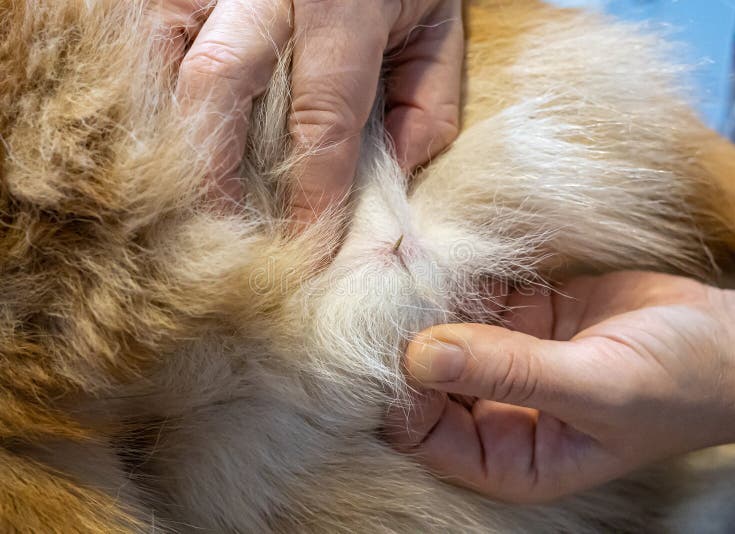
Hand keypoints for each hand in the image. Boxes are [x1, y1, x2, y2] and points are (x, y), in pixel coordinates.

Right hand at [151, 0, 463, 217]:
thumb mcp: (438, 32)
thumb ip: (425, 108)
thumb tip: (383, 185)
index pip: (322, 116)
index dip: (313, 193)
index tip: (310, 249)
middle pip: (218, 81)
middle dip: (216, 171)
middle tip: (230, 234)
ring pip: (161, 54)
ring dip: (168, 132)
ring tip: (185, 196)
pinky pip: (142, 36)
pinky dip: (147, 93)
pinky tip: (164, 140)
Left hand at [386, 272, 734, 502]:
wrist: (729, 340)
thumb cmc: (679, 386)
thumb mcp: (595, 387)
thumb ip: (510, 372)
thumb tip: (418, 356)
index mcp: (509, 458)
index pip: (423, 435)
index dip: (399, 394)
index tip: (387, 340)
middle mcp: (497, 413)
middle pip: (424, 379)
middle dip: (405, 338)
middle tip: (385, 284)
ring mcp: (505, 360)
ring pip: (441, 330)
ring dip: (426, 298)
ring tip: (406, 255)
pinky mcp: (520, 315)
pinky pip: (473, 294)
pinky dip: (459, 272)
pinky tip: (442, 244)